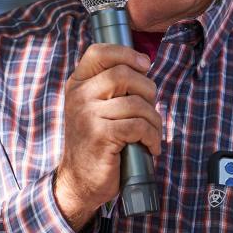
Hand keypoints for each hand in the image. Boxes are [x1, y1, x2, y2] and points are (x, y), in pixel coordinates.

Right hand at [54, 44, 160, 230]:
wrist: (79, 181)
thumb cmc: (96, 141)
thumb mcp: (95, 107)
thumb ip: (111, 85)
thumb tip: (144, 62)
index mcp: (78, 84)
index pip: (99, 52)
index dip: (126, 53)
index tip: (144, 65)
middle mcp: (79, 96)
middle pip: (124, 74)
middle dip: (148, 90)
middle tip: (149, 109)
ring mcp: (88, 115)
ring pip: (136, 103)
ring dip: (153, 120)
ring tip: (151, 133)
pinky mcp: (101, 135)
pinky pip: (139, 126)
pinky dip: (152, 137)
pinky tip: (150, 146)